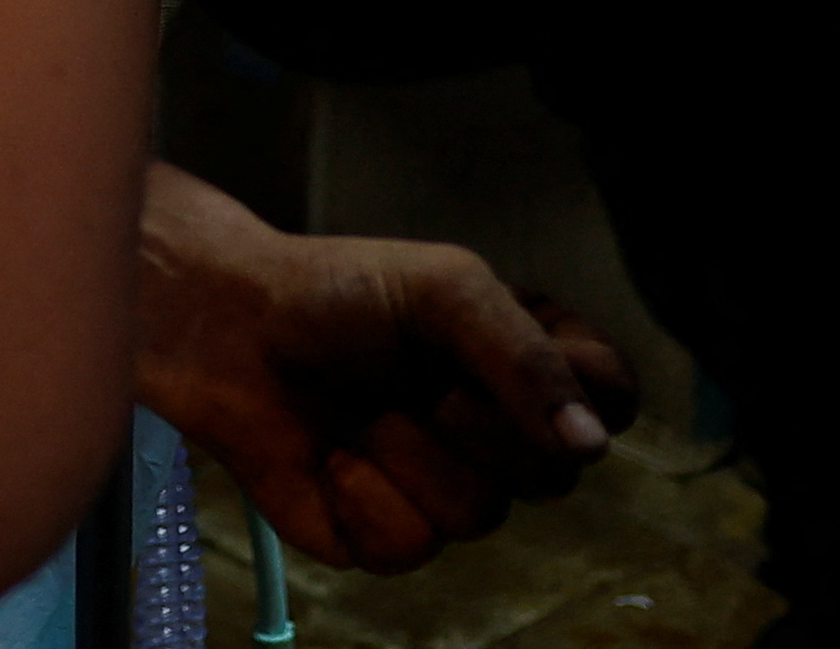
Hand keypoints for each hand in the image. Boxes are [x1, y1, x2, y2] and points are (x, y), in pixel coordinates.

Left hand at [133, 164, 640, 574]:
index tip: (519, 362)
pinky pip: (406, 549)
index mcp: (519, 366)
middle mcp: (492, 435)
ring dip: (412, 457)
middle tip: (429, 386)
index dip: (582, 397)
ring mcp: (439, 489)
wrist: (228, 327)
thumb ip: (524, 358)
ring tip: (366, 412)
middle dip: (484, 429)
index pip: (611, 403)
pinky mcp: (379, 534)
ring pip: (479, 519)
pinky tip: (331, 458)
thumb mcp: (443, 289)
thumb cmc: (336, 293)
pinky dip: (363, 498)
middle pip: (554, 477)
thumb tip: (590, 443)